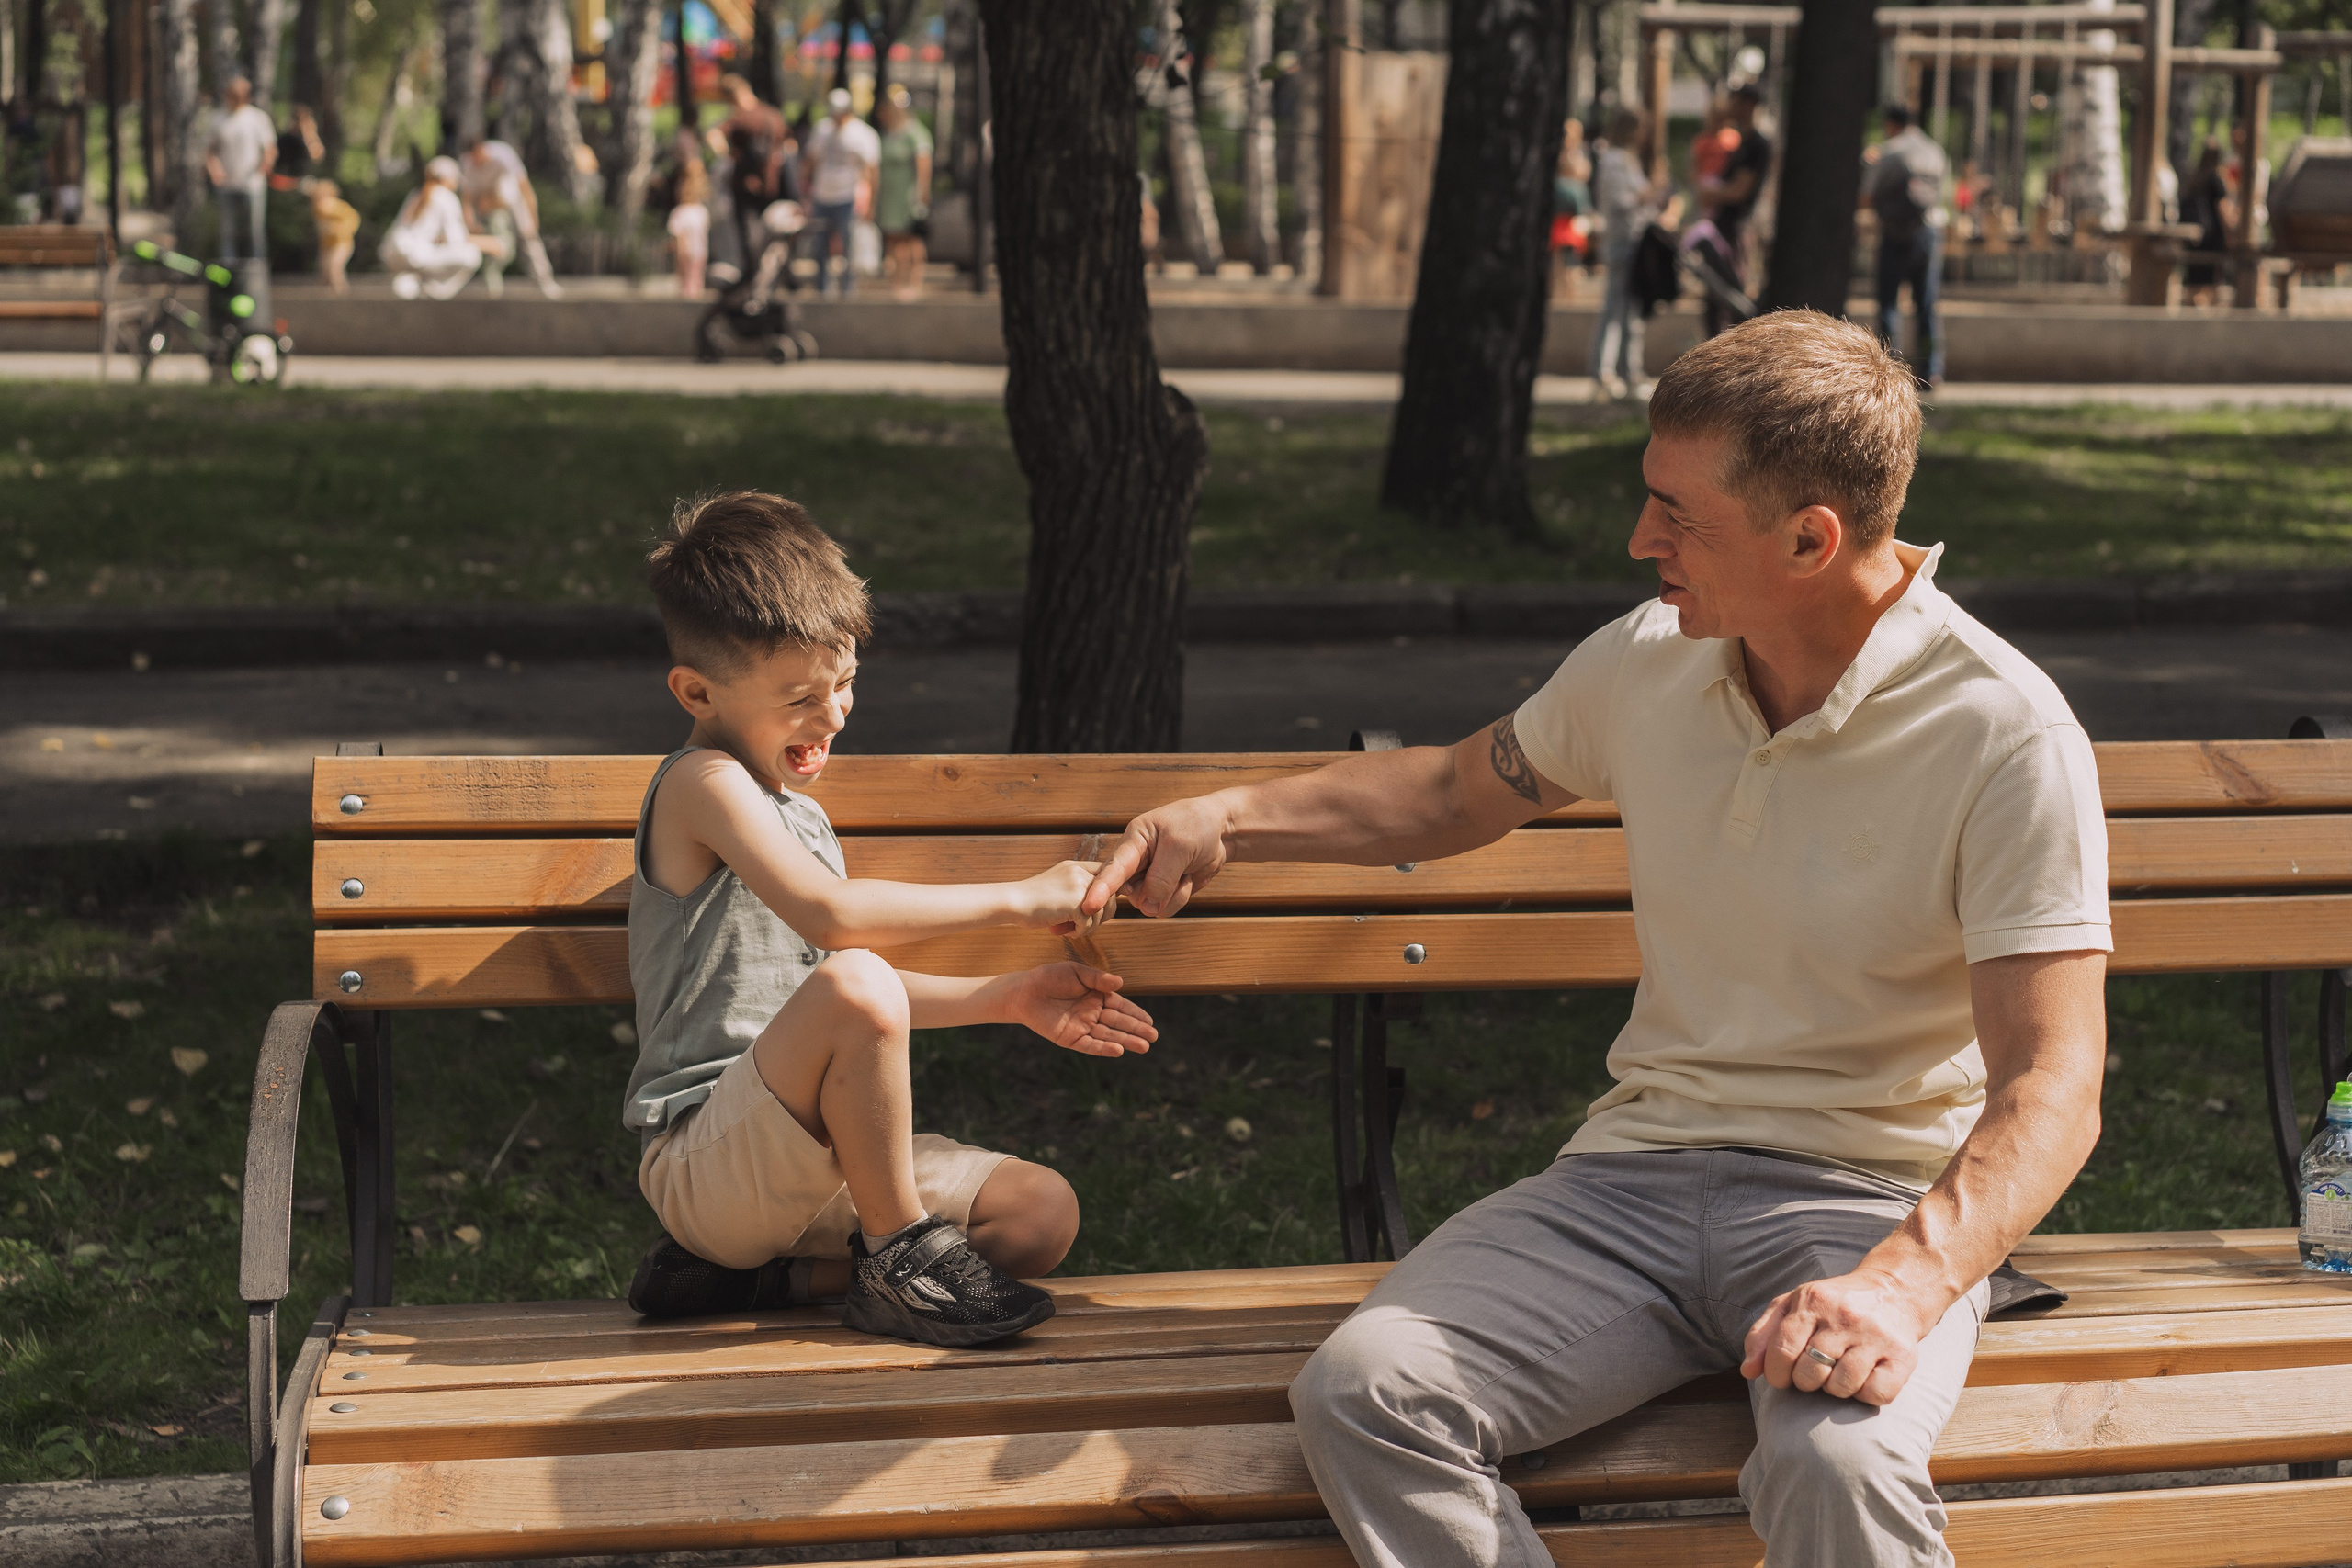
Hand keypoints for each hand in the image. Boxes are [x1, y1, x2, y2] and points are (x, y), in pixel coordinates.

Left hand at [1007, 963, 1155, 1058]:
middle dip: (1136, 1030)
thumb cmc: (1049, 977)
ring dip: (1126, 1041)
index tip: (1151, 1021)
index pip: (1121, 1006)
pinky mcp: (1070, 1038)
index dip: (1136, 1014)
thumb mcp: (1077, 972)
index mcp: (1096, 997)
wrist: (1024, 991)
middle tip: (1154, 1037)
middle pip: (1118, 1023)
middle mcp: (1092, 1013)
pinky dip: (1104, 1048)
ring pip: (1108, 1035)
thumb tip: (1120, 983)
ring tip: (1144, 1046)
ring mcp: (1082, 1027)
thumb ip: (1098, 979)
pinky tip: (1119, 1050)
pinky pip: (1090, 1045)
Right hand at [1015, 860, 1107, 936]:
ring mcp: (1079, 886)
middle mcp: (1081, 872)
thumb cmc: (1032, 900)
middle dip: (1100, 915)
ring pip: (1102, 913)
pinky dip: (1079, 932)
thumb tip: (1103, 907)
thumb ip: (1078, 890)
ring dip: (1088, 926)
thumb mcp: (1058, 886)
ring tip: (1069, 928)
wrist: (1013, 902)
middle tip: (1083, 924)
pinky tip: (1064, 931)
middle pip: (1111, 897)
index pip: (1107, 879)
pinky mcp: (1075, 903)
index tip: (1096, 910)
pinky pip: (1089, 924)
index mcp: (1077, 866)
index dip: (1106, 897)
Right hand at [1082, 795, 1232, 920]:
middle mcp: (1135, 863)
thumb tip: (1148, 907)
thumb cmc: (1196, 825)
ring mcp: (1148, 880)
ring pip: (1148, 905)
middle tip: (1178, 868)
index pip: (1113, 868)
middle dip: (1156, 889)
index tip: (1089, 905)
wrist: (1221, 831)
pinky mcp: (1162, 892)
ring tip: (1185, 869)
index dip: (1101, 888)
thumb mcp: (1179, 845)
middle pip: (1132, 893)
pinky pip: (1165, 908)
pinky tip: (1187, 877)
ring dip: (1172, 893)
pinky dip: (1181, 896)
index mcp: (1133, 841)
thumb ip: (1161, 876)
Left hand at [1740, 1268, 1936, 1406]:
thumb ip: (1763, 1335)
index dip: (1776, 1374)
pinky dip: (1866, 1394)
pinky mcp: (1903, 1355)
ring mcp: (1875, 1336)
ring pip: (1841, 1387)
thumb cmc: (1834, 1304)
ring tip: (1839, 1371)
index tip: (1782, 1377)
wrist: (1894, 1290)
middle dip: (1805, 1382)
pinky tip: (1864, 1377)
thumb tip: (1748, 1371)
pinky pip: (1875, 1394)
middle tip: (1815, 1371)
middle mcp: (1845, 1316)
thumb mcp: (1793, 1305)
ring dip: (1835, 1389)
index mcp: (1813, 1301)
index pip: (1782, 1351)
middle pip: (1809, 1374)